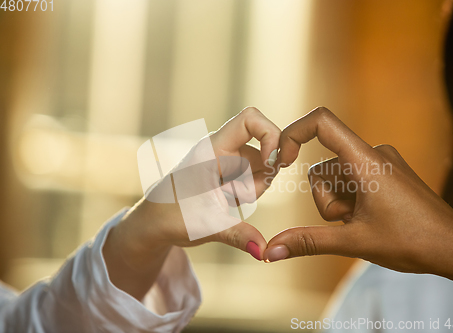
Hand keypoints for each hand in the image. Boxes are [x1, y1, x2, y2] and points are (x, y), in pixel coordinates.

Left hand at [103, 107, 280, 298]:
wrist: (153, 224)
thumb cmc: (172, 218)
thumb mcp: (208, 226)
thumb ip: (240, 236)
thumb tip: (264, 253)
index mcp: (212, 149)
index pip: (250, 119)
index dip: (270, 134)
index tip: (271, 163)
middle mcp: (221, 149)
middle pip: (262, 152)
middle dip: (260, 180)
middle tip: (235, 198)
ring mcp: (226, 160)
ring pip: (260, 169)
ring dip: (252, 190)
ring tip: (225, 202)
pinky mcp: (228, 173)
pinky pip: (252, 179)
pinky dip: (246, 194)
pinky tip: (226, 203)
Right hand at [263, 107, 452, 303]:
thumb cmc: (412, 242)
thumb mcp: (353, 242)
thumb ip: (308, 242)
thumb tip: (271, 250)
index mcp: (365, 161)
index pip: (323, 122)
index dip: (294, 133)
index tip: (283, 160)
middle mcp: (373, 154)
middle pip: (323, 168)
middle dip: (326, 201)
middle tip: (352, 223)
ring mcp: (381, 163)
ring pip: (336, 179)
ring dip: (339, 206)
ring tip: (364, 224)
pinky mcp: (386, 173)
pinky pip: (352, 181)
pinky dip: (351, 202)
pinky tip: (371, 220)